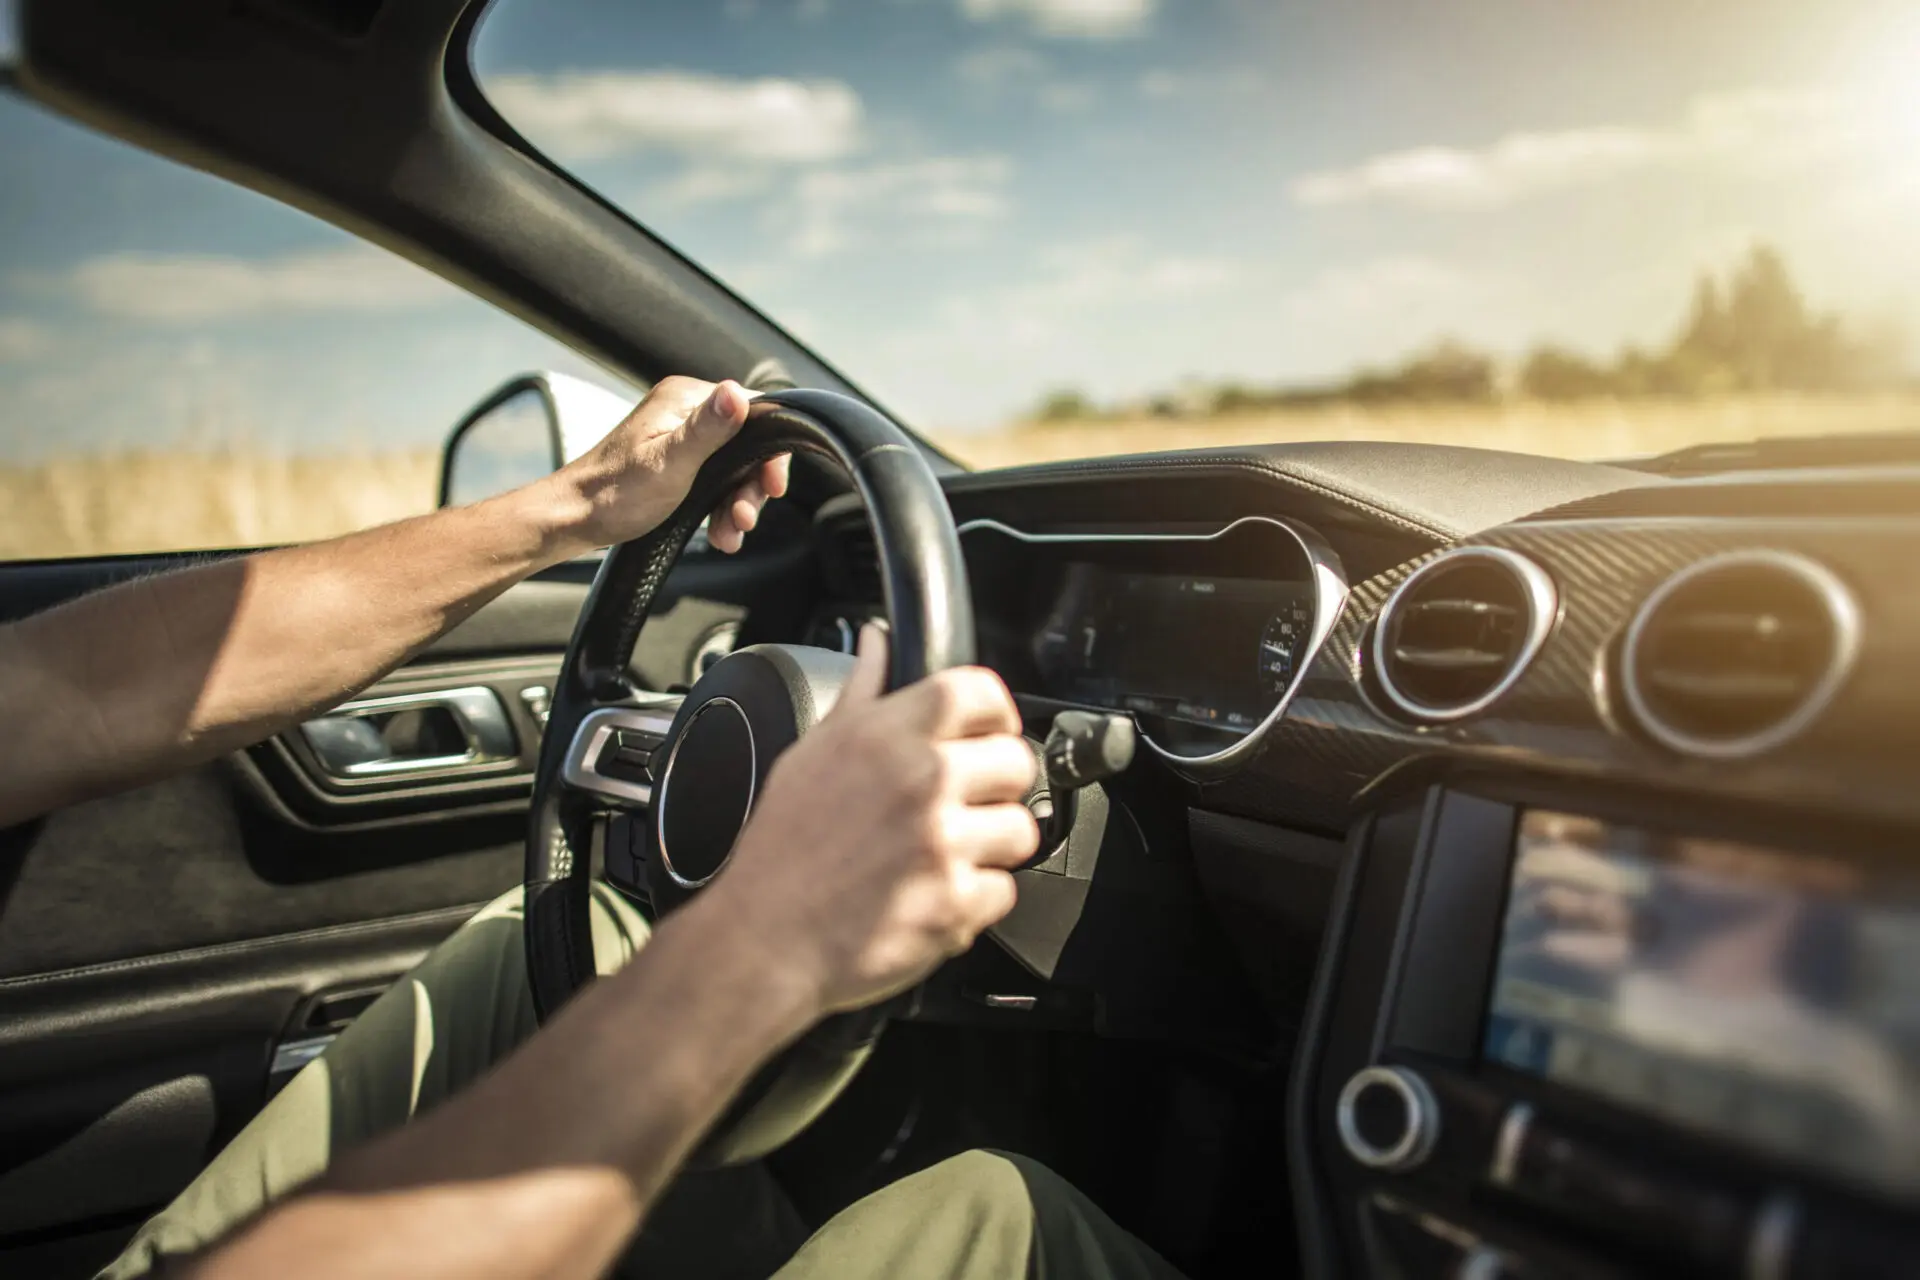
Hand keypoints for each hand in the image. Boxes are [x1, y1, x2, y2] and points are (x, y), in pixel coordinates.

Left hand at [556, 376, 789, 553]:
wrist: (574, 520)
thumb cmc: (613, 493)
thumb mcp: (668, 462)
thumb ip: (707, 429)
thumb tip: (737, 393)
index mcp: (684, 400)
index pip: (754, 412)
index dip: (769, 451)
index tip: (772, 485)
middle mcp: (685, 413)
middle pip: (747, 445)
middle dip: (751, 487)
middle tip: (745, 518)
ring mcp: (681, 438)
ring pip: (734, 469)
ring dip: (738, 505)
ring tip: (729, 533)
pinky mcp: (677, 463)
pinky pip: (716, 481)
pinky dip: (721, 509)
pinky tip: (720, 533)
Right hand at [705, 625, 1039, 1014]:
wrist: (760, 939)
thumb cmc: (781, 851)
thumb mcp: (811, 753)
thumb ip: (861, 692)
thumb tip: (879, 641)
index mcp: (885, 735)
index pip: (979, 691)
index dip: (993, 714)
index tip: (988, 734)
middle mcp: (921, 781)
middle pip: (1017, 760)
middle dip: (998, 785)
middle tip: (965, 806)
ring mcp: (942, 844)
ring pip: (1020, 829)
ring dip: (992, 847)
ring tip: (946, 857)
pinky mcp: (956, 903)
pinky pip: (1004, 890)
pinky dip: (976, 901)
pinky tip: (932, 896)